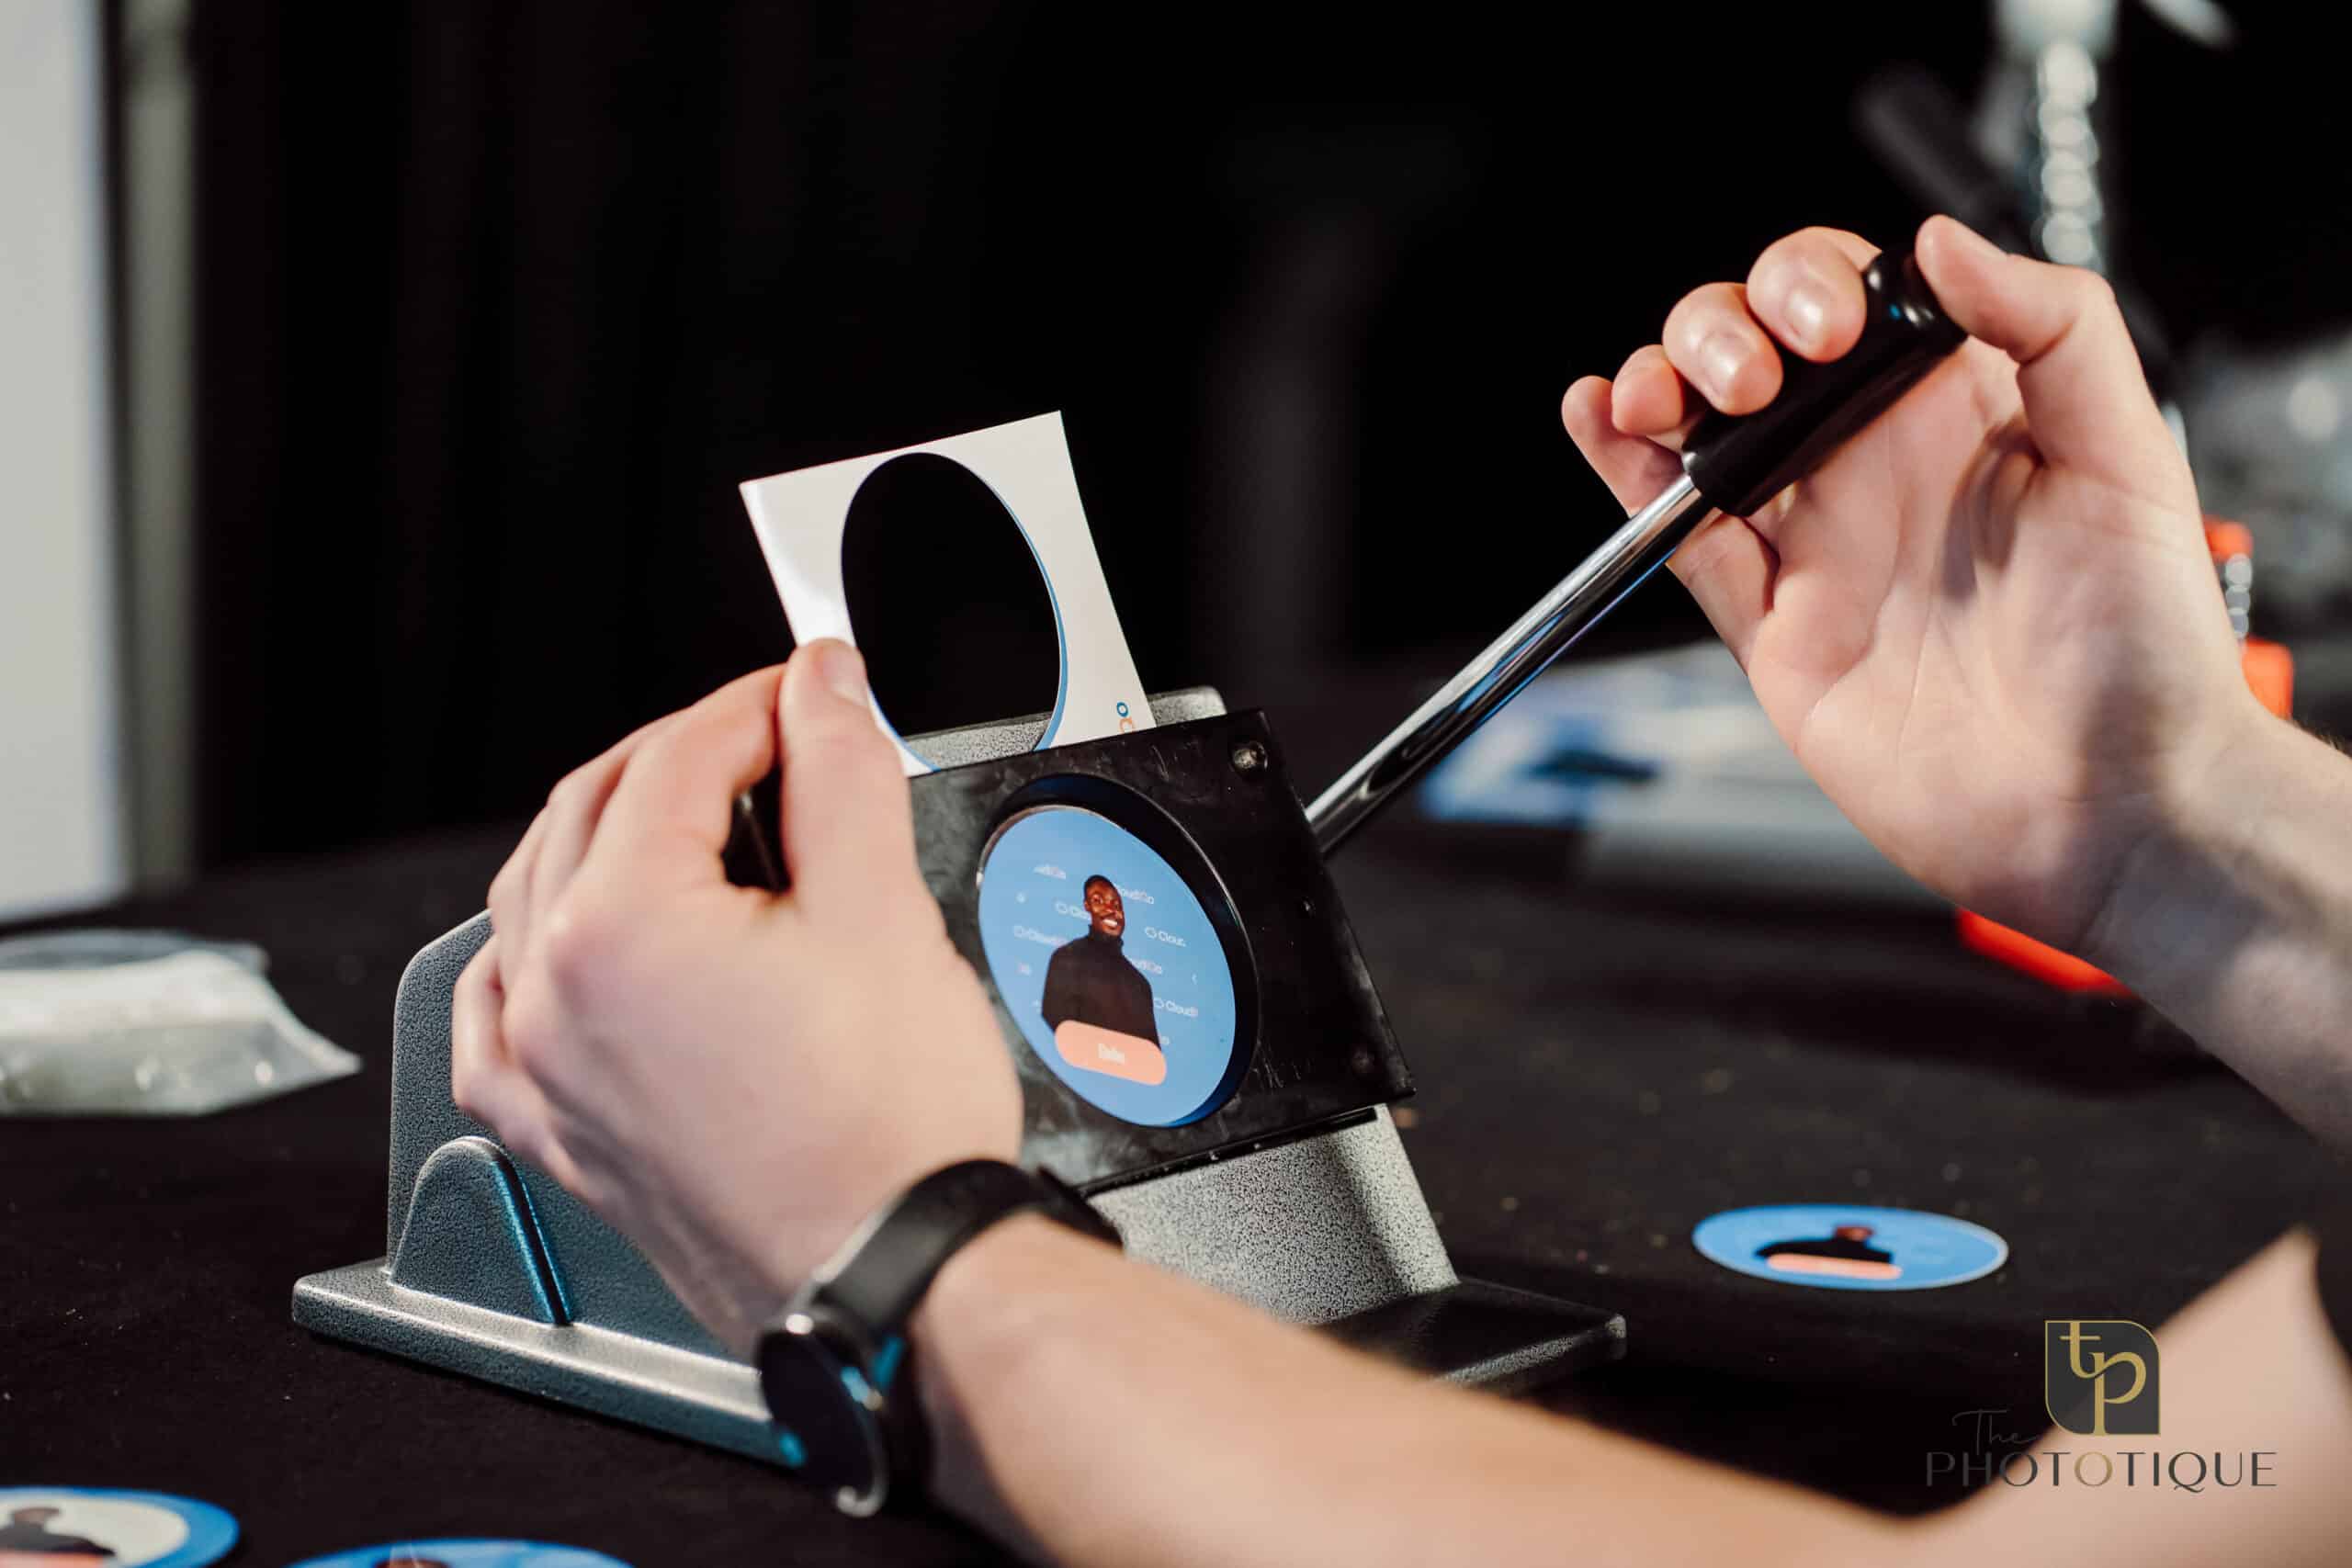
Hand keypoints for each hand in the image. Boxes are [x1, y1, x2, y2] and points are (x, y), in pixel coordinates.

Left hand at [449, 642, 1022, 1352]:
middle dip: (689, 755)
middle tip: (778, 740)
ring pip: (537, 897)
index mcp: (618, 927)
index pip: (679, 757)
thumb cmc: (888, 1134)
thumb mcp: (882, 911)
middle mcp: (553, 996)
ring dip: (612, 835)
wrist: (893, 1278)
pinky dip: (538, 953)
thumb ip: (840, 772)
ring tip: (703, 822)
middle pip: (596, 809)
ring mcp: (544, 1073)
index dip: (759, 704)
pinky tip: (577, 941)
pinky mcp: (559, 1134)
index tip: (812, 692)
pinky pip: (500, 1014)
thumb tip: (820, 690)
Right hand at [1562, 216, 2267, 953]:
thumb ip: (2054, 326)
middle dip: (1720, 330)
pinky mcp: (1776, 632)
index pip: (1853, 299)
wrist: (2111, 806)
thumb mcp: (2128, 453)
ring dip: (1660, 388)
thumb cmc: (2147, 649)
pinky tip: (1602, 424)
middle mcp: (1878, 470)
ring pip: (1703, 437)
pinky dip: (1629, 484)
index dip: (1813, 282)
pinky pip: (1686, 545)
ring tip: (1658, 397)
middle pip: (1756, 352)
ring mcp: (1819, 549)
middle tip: (1755, 379)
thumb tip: (1943, 241)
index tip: (1829, 327)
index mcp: (1959, 412)